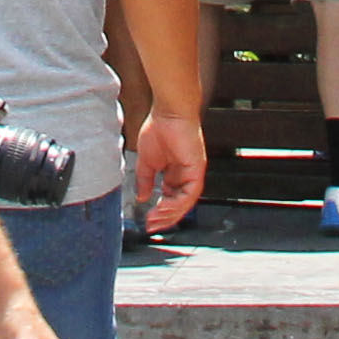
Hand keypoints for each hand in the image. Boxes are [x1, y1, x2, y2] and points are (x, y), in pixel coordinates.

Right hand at [132, 114, 208, 231]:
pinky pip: (190, 193)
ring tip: (156, 219)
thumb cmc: (159, 129)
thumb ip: (145, 180)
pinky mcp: (197, 169)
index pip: (171, 198)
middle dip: (165, 217)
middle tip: (152, 226)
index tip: (148, 220)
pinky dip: (178, 203)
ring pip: (185, 202)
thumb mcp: (147, 161)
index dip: (161, 211)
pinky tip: (164, 207)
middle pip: (179, 204)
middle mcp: (186, 175)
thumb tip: (141, 197)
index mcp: (175, 172)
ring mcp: (193, 173)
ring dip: (170, 213)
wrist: (168, 113)